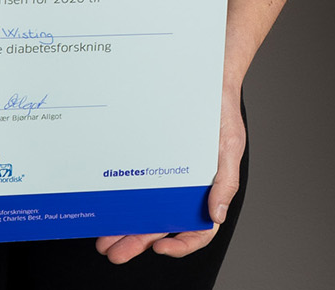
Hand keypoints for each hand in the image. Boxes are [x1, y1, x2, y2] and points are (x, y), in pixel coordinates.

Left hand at [95, 86, 245, 261]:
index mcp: (207, 192)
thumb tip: (216, 216)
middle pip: (162, 227)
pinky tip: (106, 209)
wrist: (202, 81)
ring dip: (124, 229)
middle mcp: (184, 191)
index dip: (181, 245)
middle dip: (138, 243)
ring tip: (104, 240)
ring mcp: (165, 178)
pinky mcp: (148, 163)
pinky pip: (133, 187)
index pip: (198, 230)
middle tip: (115, 252)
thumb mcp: (229, 147)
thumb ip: (226, 182)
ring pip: (144, 212)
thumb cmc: (221, 115)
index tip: (160, 247)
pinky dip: (120, 201)